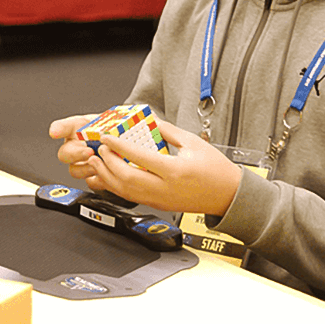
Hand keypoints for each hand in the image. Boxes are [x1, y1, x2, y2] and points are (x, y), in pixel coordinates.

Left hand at [53, 117, 241, 215]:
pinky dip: (116, 186)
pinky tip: (109, 176)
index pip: (140, 158)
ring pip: (125, 192)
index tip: (107, 137)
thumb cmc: (215, 170)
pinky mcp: (159, 205)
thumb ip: (167, 130)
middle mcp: (165, 188)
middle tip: (99, 149)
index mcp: (175, 171)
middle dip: (108, 163)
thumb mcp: (192, 142)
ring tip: (97, 162)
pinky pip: (132, 197)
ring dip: (107, 177)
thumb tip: (149, 118)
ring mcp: (160, 200)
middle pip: (127, 179)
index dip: (119, 147)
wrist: (228, 195)